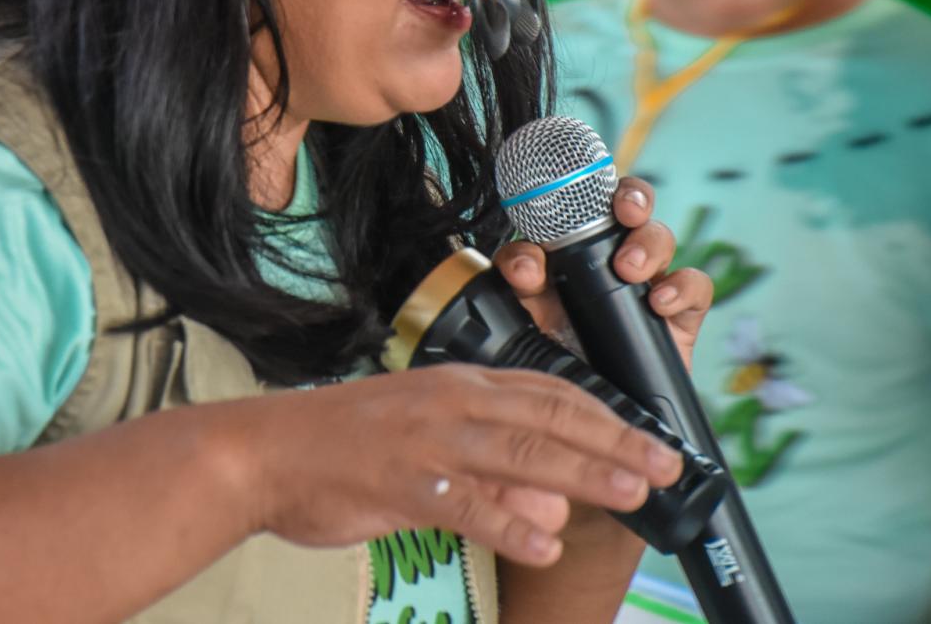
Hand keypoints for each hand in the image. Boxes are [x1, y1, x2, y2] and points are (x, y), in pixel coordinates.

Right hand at [242, 361, 683, 567]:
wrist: (264, 453)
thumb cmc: (340, 448)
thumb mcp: (422, 447)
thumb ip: (486, 473)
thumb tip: (550, 505)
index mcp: (457, 385)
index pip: (549, 392)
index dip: (607, 417)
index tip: (650, 439)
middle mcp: (450, 404)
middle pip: (550, 418)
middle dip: (615, 443)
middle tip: (666, 467)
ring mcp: (427, 441)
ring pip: (522, 452)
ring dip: (583, 474)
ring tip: (631, 495)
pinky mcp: (402, 482)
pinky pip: (467, 503)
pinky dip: (510, 523)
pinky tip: (546, 544)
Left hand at [493, 176, 712, 369]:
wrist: (587, 410)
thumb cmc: (556, 352)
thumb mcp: (527, 313)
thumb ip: (519, 281)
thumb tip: (524, 264)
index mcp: (573, 246)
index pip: (583, 202)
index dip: (585, 189)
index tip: (580, 193)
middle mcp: (613, 256)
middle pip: (632, 206)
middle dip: (632, 198)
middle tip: (623, 213)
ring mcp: (648, 282)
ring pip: (660, 238)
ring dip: (648, 244)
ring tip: (630, 268)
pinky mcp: (681, 314)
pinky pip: (696, 286)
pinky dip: (681, 288)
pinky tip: (660, 302)